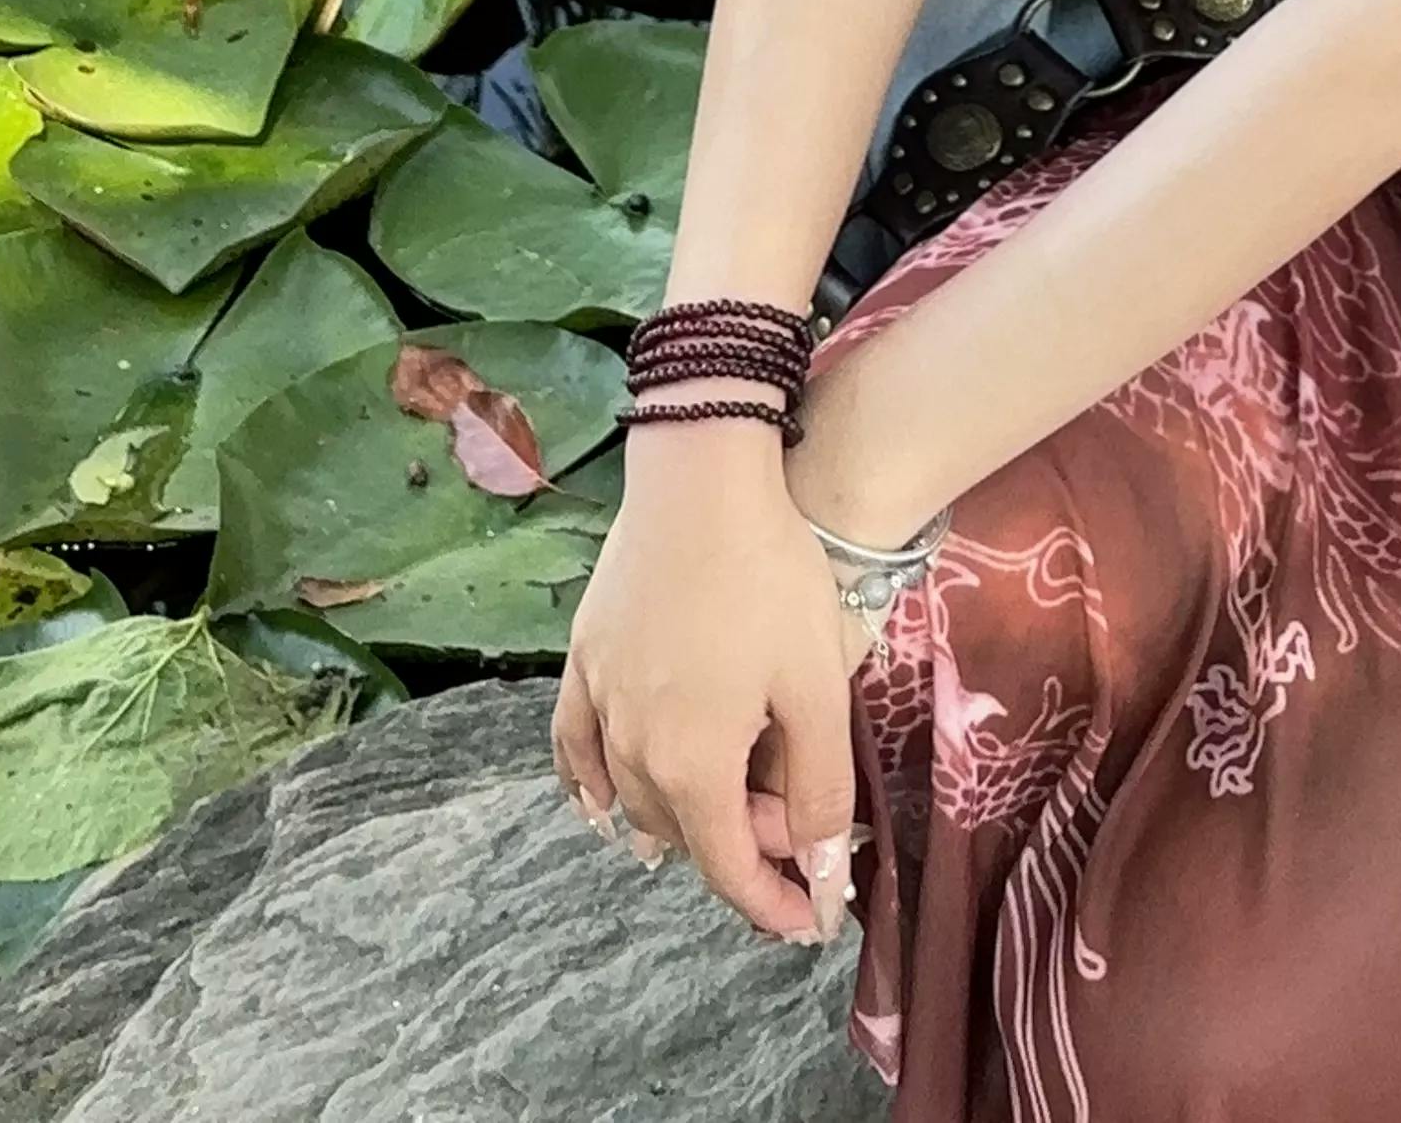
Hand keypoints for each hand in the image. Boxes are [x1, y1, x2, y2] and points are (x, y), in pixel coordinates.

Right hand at [552, 429, 868, 942]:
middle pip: (682, 832)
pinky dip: (594, 786)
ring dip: (681, 817)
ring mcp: (597, 703)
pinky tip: (604, 803)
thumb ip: (819, 793)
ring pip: (631, 797)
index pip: (728, 868)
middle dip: (741, 844)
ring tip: (728, 810)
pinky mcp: (583, 660)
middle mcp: (631, 749)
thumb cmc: (770, 578)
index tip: (807, 921)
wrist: (700, 479)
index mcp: (691, 765)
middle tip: (796, 821)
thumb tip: (823, 879)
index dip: (771, 904)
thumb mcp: (816, 687)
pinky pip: (577, 749)